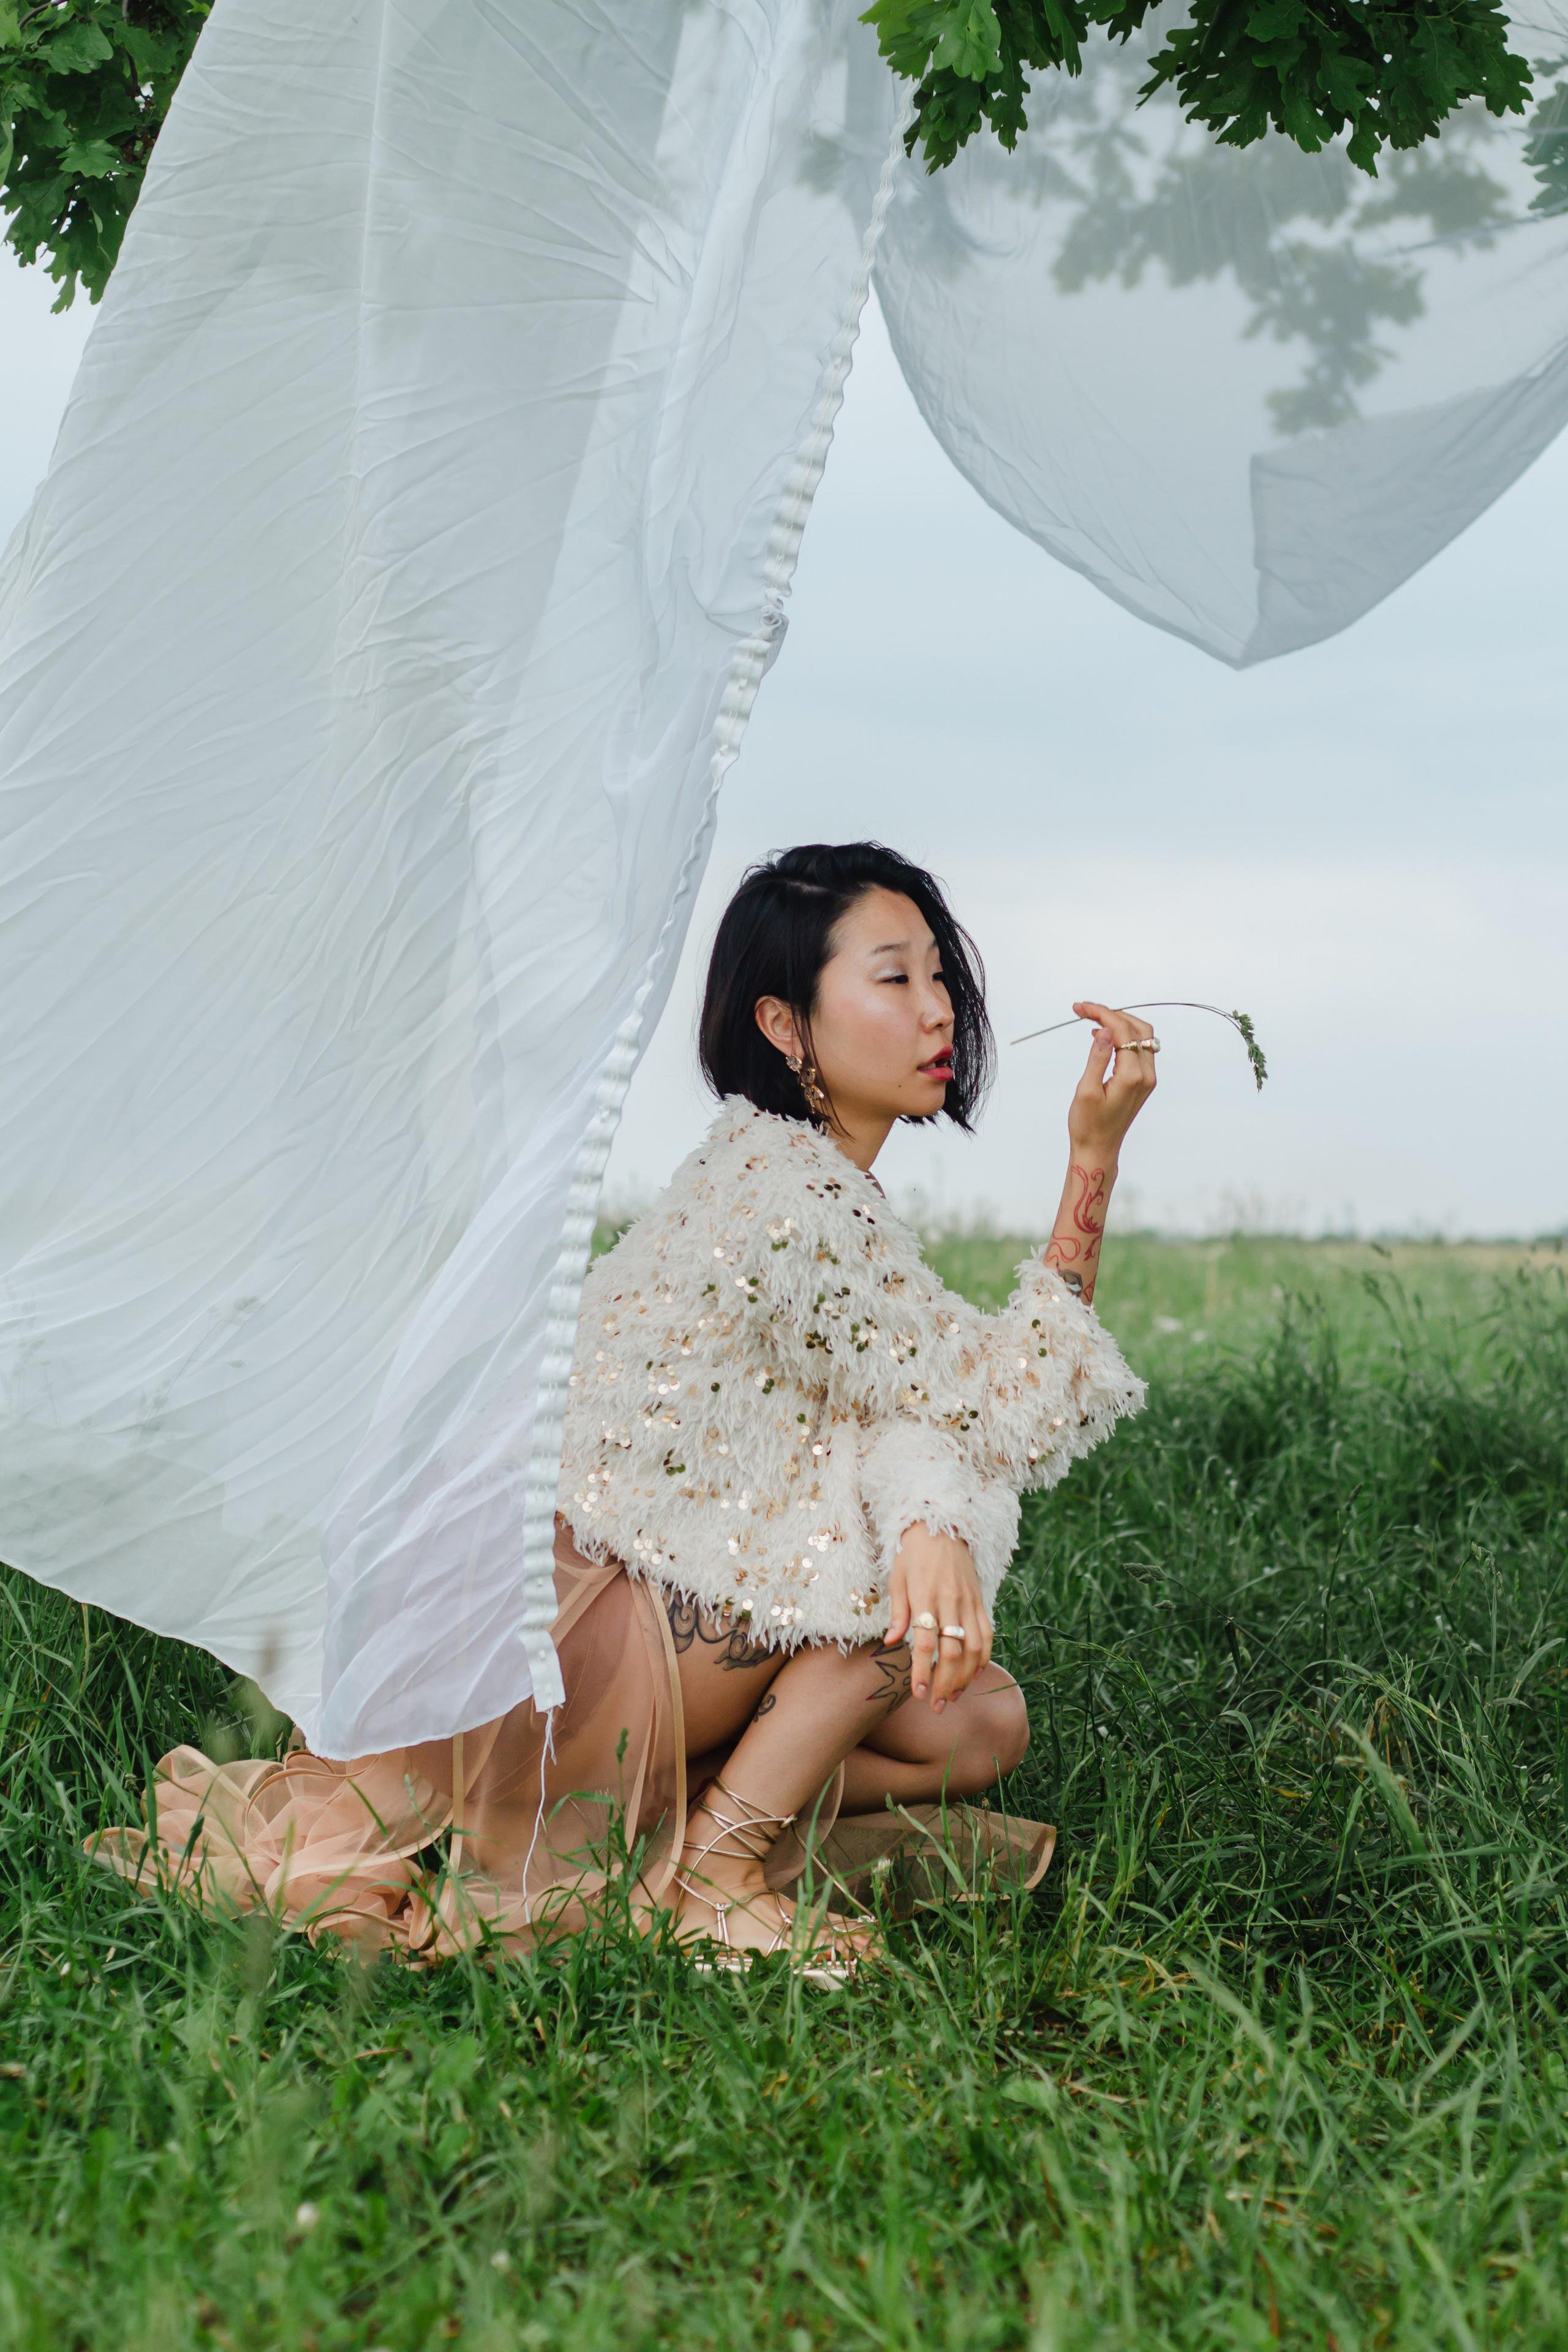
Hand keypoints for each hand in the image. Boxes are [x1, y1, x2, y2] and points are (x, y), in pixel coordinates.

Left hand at [886, 1523, 992, 1710]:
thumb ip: (898, 1613)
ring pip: (974, 1647)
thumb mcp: (897, 1579)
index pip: (925, 1642)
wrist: (942, 1526)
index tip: (919, 1694)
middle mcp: (950, 1601)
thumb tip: (892, 1643)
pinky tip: (975, 1674)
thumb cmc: (912, 1555)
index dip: (923, 1671)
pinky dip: (984, 1657)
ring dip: (966, 1676)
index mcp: (925, 1596)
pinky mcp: (981, 1600)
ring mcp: (969, 1601)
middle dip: (946, 1683)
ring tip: (955, 1696)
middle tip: (938, 1707)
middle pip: (952, 1651)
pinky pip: (988, 1633)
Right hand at [1066, 1001, 1157, 1163]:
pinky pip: (1139, 1050)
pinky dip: (1123, 1037)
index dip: (1102, 1014)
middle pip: (1138, 1028)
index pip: (1123, 1031)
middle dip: (1113, 1014)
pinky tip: (1102, 1037)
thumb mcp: (1086, 1090)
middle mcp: (1146, 1075)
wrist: (1098, 1148)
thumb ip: (1098, 1057)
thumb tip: (1106, 1031)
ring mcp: (1147, 1079)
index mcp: (1132, 1076)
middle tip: (1086, 1010)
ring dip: (1119, 1023)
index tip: (1081, 1008)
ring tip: (1092, 1020)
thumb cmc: (1088, 1125)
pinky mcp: (1142, 1082)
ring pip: (1142, 1037)